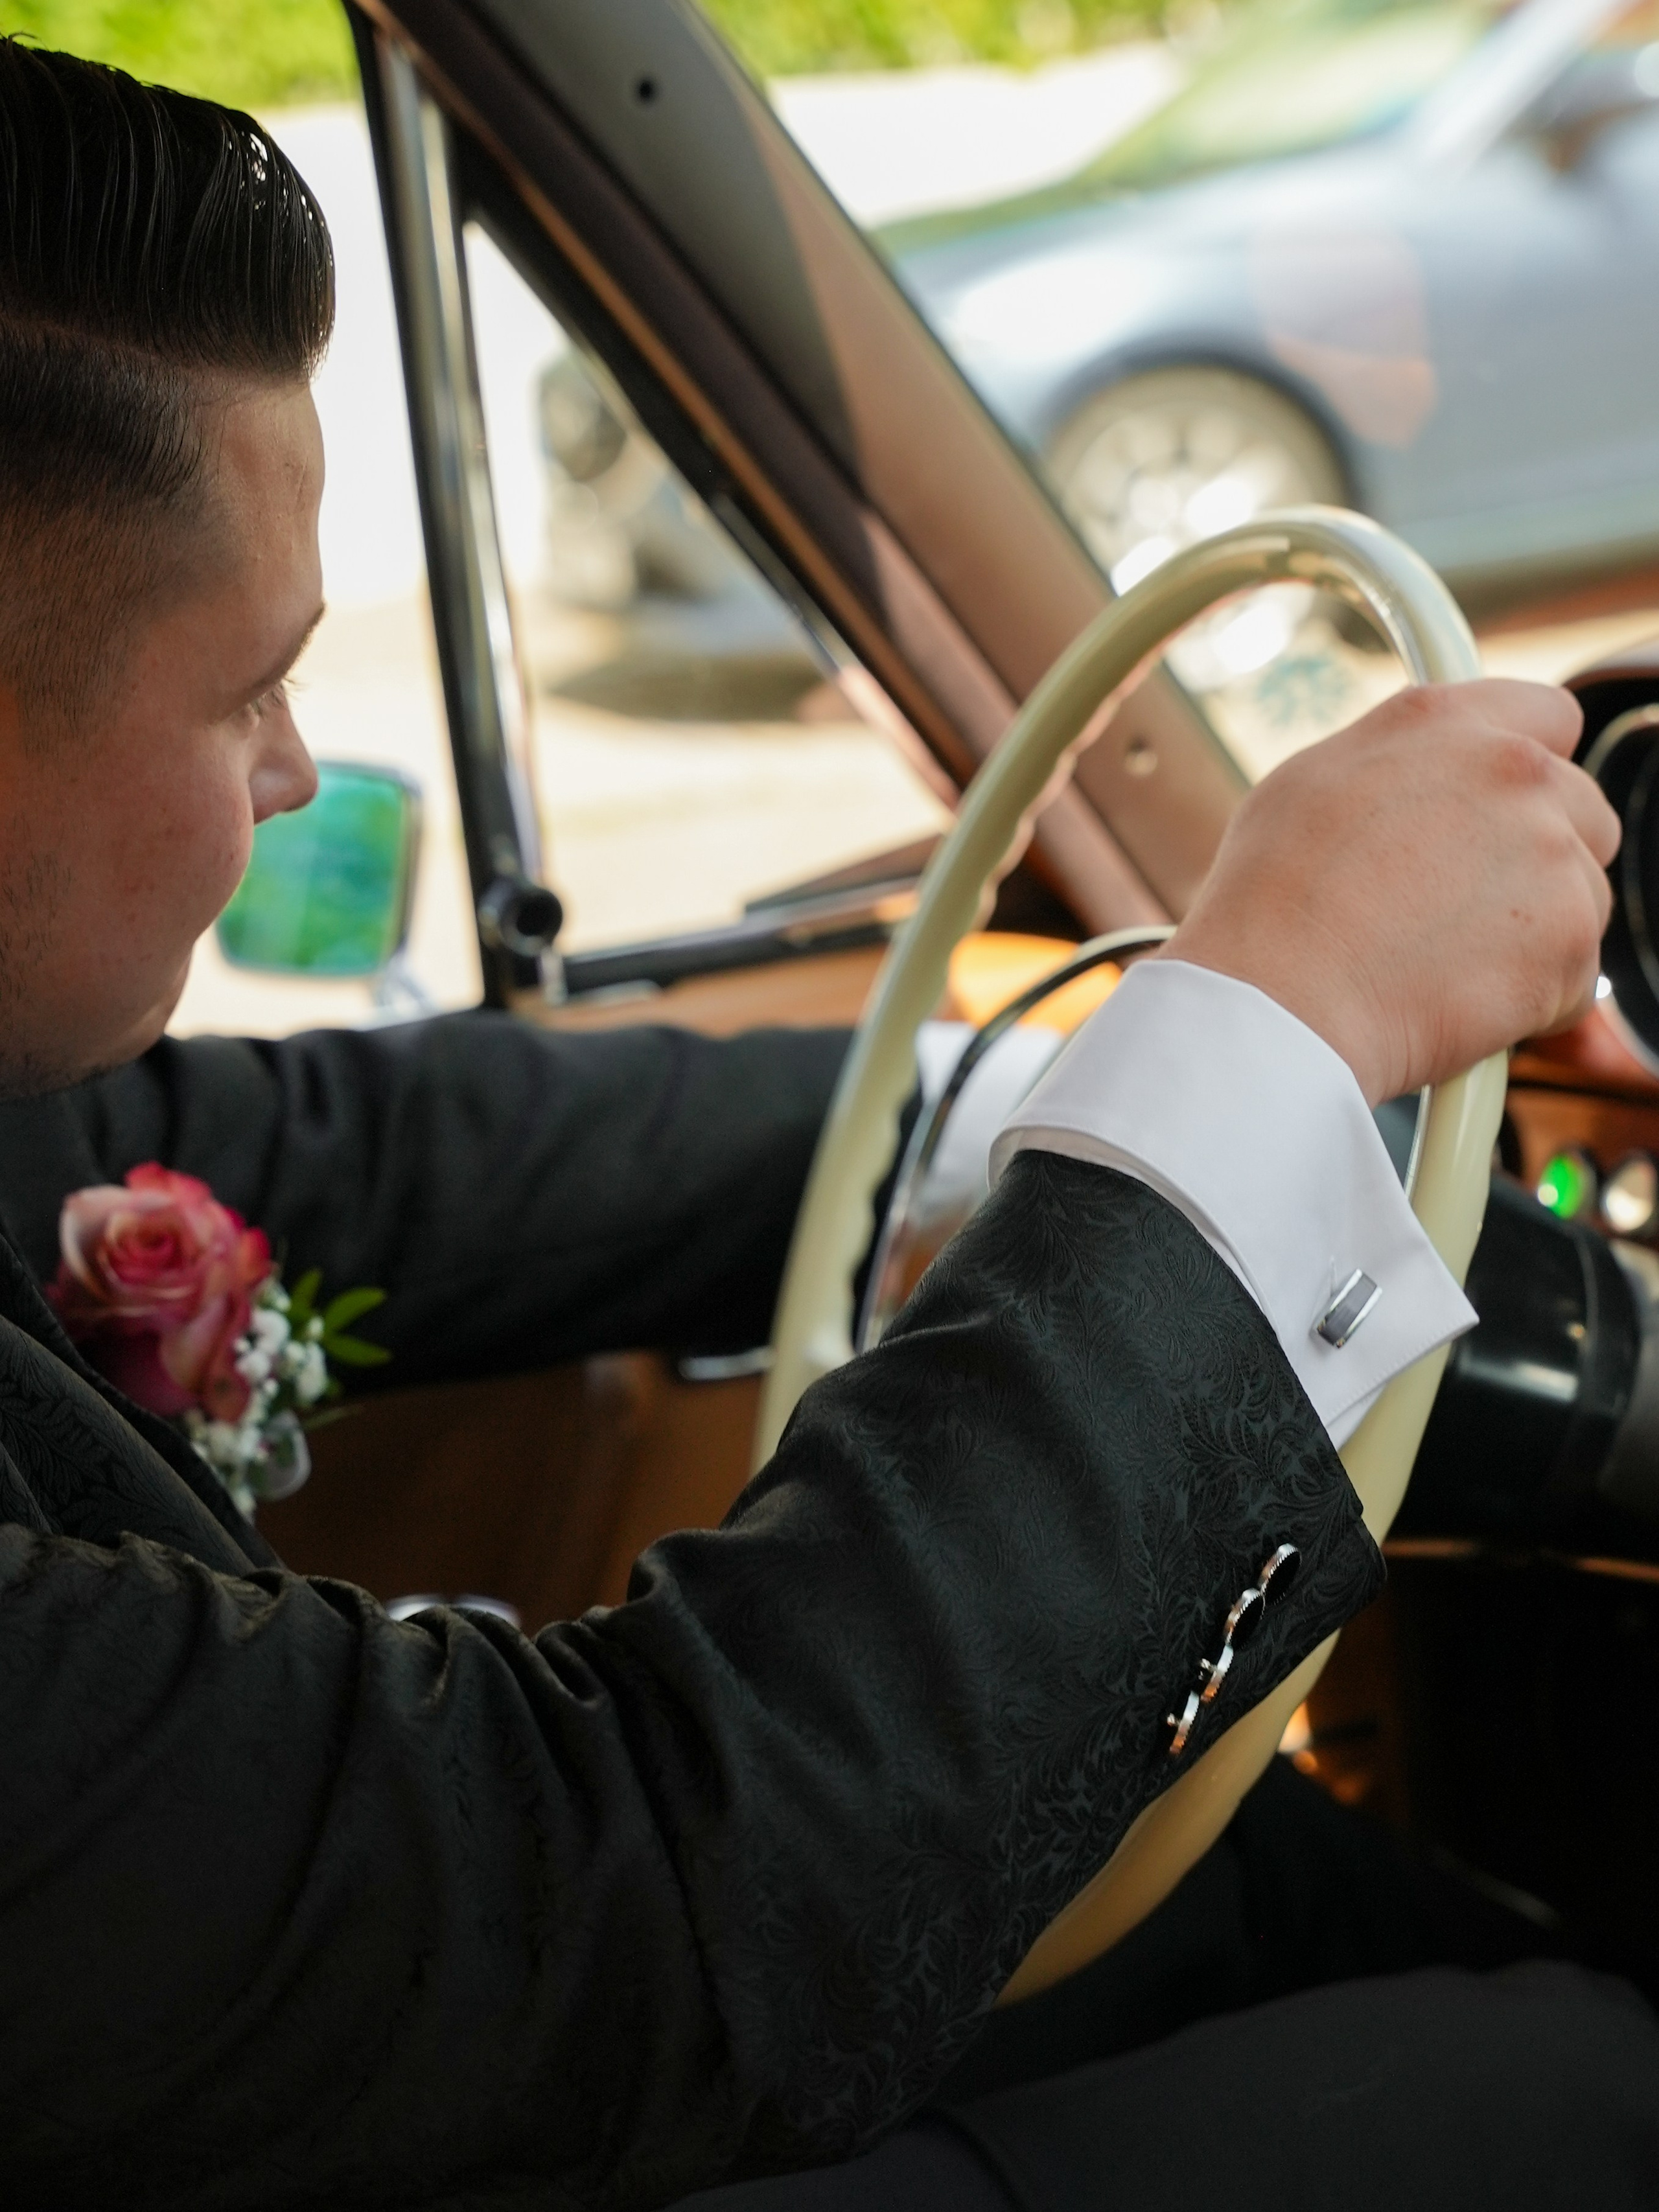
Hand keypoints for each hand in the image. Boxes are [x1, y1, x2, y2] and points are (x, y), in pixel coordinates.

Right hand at [1161, 679, 1619, 1106]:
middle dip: (1538, 859)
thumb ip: (1396, 760)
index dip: (1529, 770)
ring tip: (1442, 963)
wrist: (1281, 1003)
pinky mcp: (1569, 936)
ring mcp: (1549, 852)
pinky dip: (1533, 1000)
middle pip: (1582, 812)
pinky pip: (1576, 976)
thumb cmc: (1269, 906)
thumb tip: (1428, 773)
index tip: (1503, 811)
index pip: (1548, 716)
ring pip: (1583, 896)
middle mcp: (1511, 770)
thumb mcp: (1309, 784)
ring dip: (1535, 933)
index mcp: (1442, 722)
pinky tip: (1458, 1003)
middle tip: (1458, 908)